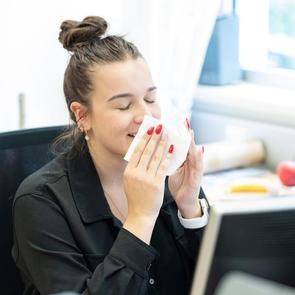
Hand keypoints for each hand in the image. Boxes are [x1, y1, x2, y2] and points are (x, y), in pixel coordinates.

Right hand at [123, 124, 172, 242]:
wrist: (141, 214)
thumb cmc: (136, 197)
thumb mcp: (129, 181)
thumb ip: (133, 168)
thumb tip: (138, 153)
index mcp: (129, 171)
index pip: (136, 151)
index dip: (144, 139)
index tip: (149, 130)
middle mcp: (136, 173)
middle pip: (146, 151)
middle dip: (154, 137)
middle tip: (159, 127)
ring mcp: (146, 178)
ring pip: (155, 156)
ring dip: (162, 144)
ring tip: (167, 134)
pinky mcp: (156, 183)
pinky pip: (163, 167)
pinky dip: (167, 157)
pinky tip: (171, 149)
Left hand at [168, 121, 203, 218]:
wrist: (185, 201)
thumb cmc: (179, 184)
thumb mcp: (172, 169)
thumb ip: (169, 158)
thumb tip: (159, 148)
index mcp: (183, 159)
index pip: (180, 143)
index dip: (178, 132)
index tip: (174, 119)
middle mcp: (190, 161)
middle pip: (188, 144)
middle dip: (186, 131)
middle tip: (183, 119)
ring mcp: (195, 168)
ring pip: (194, 151)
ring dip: (193, 141)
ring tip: (190, 130)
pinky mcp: (198, 176)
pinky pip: (198, 166)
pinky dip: (199, 157)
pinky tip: (200, 149)